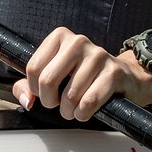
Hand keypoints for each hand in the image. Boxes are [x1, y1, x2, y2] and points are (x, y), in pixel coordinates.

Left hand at [15, 26, 151, 121]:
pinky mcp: (114, 71)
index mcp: (60, 37)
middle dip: (50, 102)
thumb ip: (28, 86)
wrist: (124, 77)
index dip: (35, 89)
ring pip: (69, 95)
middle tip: (58, 105)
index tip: (45, 93)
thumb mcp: (54, 77)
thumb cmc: (84, 77)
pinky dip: (83, 113)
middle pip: (47, 80)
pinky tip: (85, 111)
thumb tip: (27, 99)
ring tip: (74, 108)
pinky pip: (89, 101)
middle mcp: (78, 41)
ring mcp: (98, 55)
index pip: (33, 68)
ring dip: (69, 111)